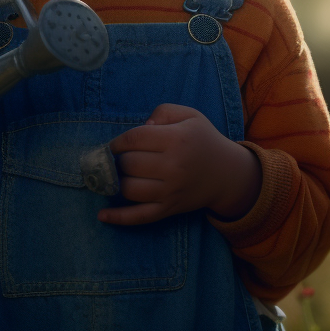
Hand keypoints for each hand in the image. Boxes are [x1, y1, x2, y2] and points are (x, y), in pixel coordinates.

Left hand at [97, 104, 261, 226]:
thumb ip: (162, 112)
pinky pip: (140, 217)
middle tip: (122, 159)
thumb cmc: (203, 139)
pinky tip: (102, 215)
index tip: (115, 144)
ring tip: (119, 175)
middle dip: (118, 160)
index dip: (118, 141)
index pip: (134, 138)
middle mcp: (173, 167)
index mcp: (176, 139)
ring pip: (129, 189)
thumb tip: (141, 128)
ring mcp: (170, 191)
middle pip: (129, 164)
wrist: (227, 173)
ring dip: (117, 181)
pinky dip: (119, 218)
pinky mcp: (169, 209)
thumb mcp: (189, 115)